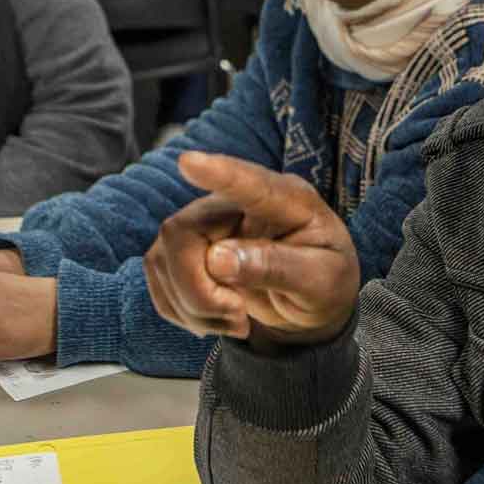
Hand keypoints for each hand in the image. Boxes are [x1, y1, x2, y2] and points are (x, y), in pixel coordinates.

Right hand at [143, 151, 358, 350]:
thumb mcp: (320, 282)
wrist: (310, 304)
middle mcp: (239, 203)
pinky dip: (181, 309)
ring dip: (193, 306)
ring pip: (163, 257)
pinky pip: (158, 275)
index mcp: (287, 201)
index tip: (188, 162)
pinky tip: (215, 317)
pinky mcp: (185, 247)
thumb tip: (217, 259)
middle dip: (199, 291)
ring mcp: (207, 222)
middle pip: (184, 232)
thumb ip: (276, 268)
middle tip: (238, 318)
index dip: (218, 173)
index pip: (249, 183)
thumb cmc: (325, 283)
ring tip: (235, 320)